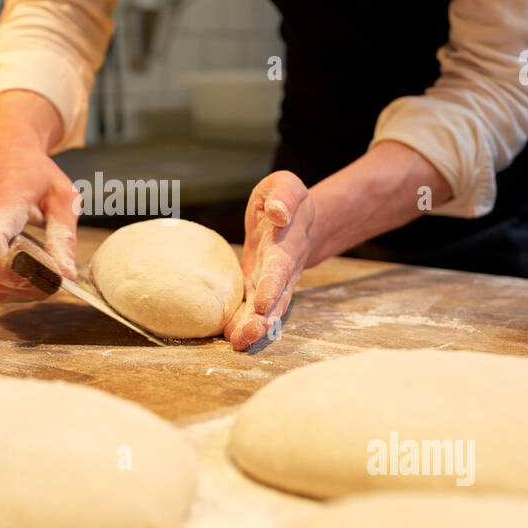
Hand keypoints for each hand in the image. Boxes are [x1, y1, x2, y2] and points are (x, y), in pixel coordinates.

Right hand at [0, 91, 80, 301]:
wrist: (7, 155)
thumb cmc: (36, 173)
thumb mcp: (62, 197)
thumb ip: (63, 237)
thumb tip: (66, 275)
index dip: (14, 268)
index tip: (46, 271)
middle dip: (32, 285)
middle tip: (60, 276)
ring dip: (25, 289)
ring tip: (48, 272)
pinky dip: (15, 285)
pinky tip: (33, 270)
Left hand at [225, 171, 314, 350]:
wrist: (296, 220)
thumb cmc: (285, 199)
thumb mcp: (285, 185)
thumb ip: (283, 195)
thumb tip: (278, 211)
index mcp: (288, 242)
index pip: (281, 266)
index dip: (272, 285)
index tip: (262, 303)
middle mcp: (284, 268)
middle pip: (276, 297)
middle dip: (262, 318)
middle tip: (247, 335)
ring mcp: (275, 282)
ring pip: (268, 310)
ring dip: (254, 327)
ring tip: (238, 342)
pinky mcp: (261, 288)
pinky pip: (256, 309)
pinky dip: (245, 323)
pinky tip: (231, 336)